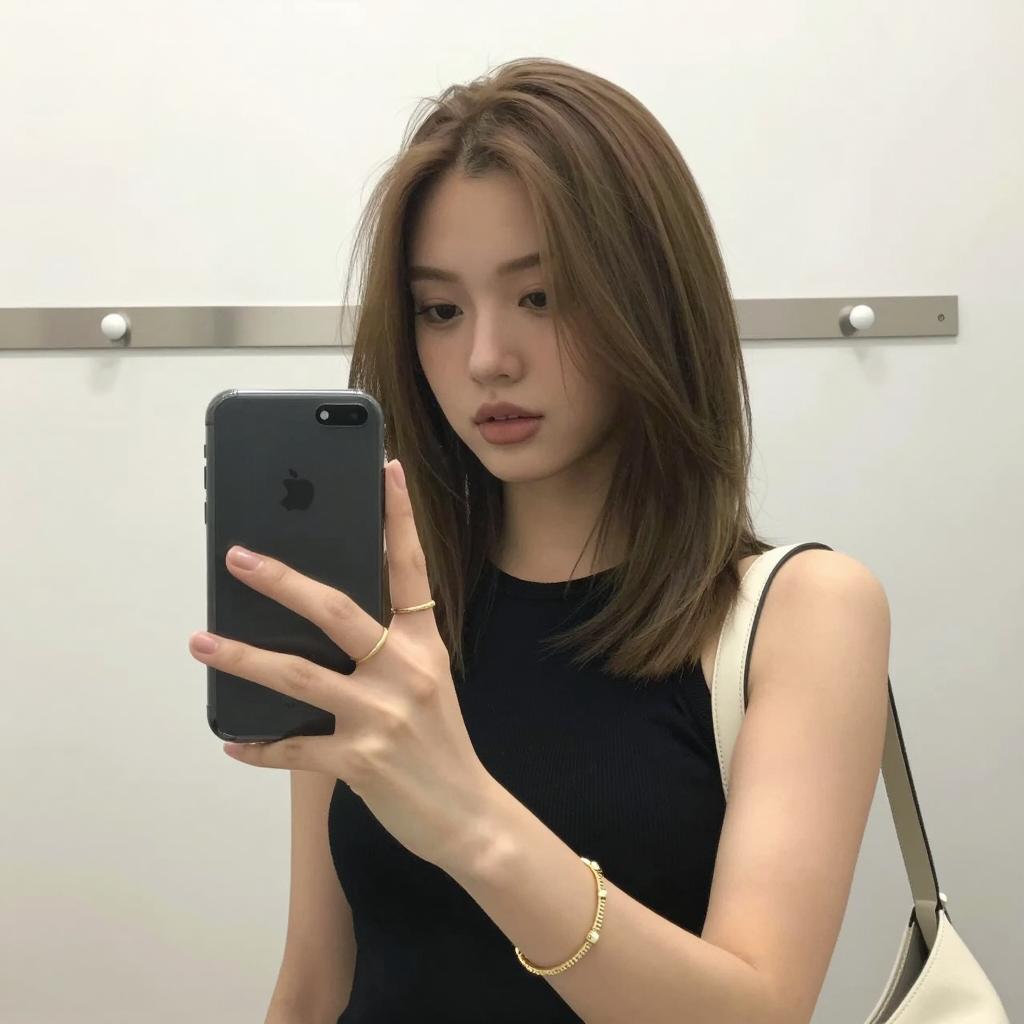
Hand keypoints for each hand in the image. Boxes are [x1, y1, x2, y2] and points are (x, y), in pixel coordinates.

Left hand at [189, 458, 498, 873]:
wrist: (469, 816)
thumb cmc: (443, 744)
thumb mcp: (430, 682)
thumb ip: (390, 648)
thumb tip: (322, 621)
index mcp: (425, 645)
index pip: (410, 568)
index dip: (398, 517)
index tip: (384, 470)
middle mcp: (404, 671)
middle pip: (335, 610)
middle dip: (281, 580)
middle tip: (238, 557)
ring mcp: (381, 716)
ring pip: (298, 674)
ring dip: (243, 656)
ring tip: (201, 641)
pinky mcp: (360, 761)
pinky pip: (294, 748)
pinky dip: (260, 746)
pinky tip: (233, 741)